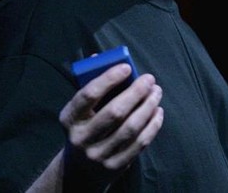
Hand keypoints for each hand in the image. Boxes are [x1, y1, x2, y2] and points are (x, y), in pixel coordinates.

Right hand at [58, 63, 163, 189]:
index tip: (127, 67)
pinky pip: (139, 143)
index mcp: (69, 118)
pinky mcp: (115, 166)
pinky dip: (152, 125)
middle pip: (114, 112)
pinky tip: (158, 112)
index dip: (109, 79)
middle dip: (136, 92)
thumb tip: (99, 57)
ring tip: (156, 93)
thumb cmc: (84, 127)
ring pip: (130, 128)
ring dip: (148, 107)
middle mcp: (81, 138)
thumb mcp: (79, 110)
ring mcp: (98, 155)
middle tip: (150, 80)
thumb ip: (89, 84)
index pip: (89, 95)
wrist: (80, 169)